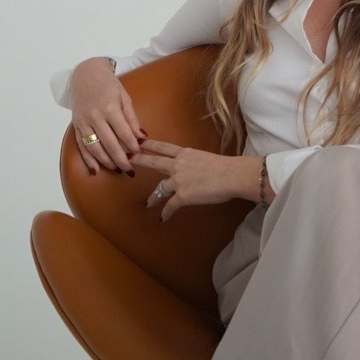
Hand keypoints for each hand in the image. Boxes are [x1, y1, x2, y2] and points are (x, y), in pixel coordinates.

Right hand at [69, 57, 145, 174]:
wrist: (84, 74)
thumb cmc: (108, 85)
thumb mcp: (124, 97)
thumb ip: (132, 118)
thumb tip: (141, 137)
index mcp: (109, 107)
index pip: (123, 132)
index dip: (132, 145)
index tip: (140, 153)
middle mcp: (94, 116)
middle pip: (109, 143)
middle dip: (121, 159)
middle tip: (130, 170)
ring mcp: (83, 122)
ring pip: (94, 148)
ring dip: (106, 161)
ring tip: (118, 170)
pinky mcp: (76, 126)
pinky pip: (81, 146)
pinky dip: (88, 160)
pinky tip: (95, 170)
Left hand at [132, 139, 262, 221]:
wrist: (231, 175)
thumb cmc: (226, 167)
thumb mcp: (207, 159)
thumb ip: (197, 163)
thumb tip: (197, 170)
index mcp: (186, 154)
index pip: (164, 147)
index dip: (151, 145)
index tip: (139, 141)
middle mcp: (178, 165)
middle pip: (155, 162)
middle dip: (140, 160)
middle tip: (129, 159)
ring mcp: (179, 180)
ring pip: (160, 188)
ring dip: (153, 197)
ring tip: (147, 203)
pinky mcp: (182, 195)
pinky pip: (170, 206)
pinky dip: (166, 213)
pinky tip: (163, 218)